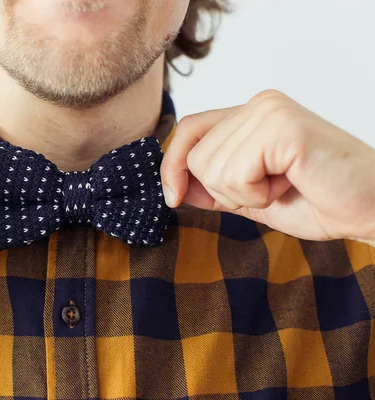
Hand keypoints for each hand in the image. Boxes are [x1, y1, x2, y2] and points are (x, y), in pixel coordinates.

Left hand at [160, 89, 374, 244]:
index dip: (171, 165)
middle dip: (224, 190)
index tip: (173, 198)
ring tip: (283, 185)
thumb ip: (214, 187)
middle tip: (269, 189)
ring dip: (244, 194)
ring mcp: (270, 111)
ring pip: (210, 167)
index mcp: (251, 114)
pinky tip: (289, 184)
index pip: (189, 129)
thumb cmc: (318, 200)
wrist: (369, 210)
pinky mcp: (283, 127)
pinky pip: (235, 172)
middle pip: (195, 155)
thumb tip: (174, 186)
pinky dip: (256, 194)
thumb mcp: (250, 197)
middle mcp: (259, 104)